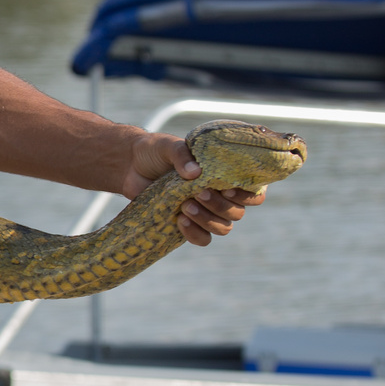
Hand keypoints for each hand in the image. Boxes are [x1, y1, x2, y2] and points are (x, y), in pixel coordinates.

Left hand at [123, 129, 264, 247]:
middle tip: (198, 193)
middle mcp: (219, 195)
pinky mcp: (188, 224)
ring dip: (207, 220)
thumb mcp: (168, 146)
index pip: (253, 191)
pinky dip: (195, 234)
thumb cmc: (155, 152)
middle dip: (220, 205)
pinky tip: (180, 221)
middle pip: (237, 213)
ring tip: (185, 206)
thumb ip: (182, 155)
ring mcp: (205, 212)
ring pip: (223, 228)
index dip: (248, 195)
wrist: (131, 166)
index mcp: (224, 174)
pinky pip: (203, 239)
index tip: (228, 188)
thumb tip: (195, 173)